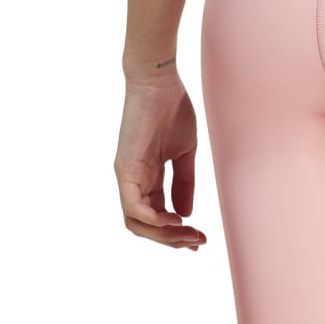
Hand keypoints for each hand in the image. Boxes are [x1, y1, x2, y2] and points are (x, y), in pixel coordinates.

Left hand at [114, 69, 206, 248]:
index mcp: (148, 178)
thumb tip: (186, 214)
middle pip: (146, 227)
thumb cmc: (172, 110)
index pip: (157, 216)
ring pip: (137, 223)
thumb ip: (183, 183)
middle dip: (173, 240)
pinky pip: (132, 207)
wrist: (159, 82)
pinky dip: (153, 220)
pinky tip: (173, 220)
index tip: (200, 238)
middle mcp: (134, 182)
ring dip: (164, 235)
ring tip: (188, 234)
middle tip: (197, 242)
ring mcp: (127, 177)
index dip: (177, 232)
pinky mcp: (124, 170)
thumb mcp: (184, 152)